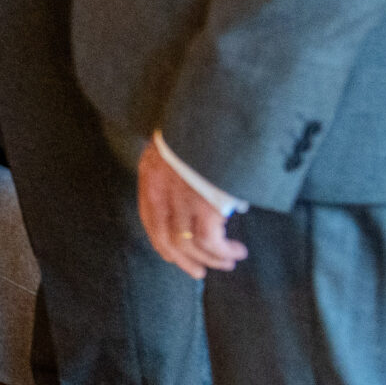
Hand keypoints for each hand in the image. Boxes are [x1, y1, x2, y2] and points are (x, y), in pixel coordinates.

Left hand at [138, 140, 247, 279]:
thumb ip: (181, 168)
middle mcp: (160, 192)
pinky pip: (210, 242)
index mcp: (151, 174)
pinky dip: (223, 252)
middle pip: (165, 239)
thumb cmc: (199, 126)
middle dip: (184, 259)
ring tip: (228, 262)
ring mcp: (181, 201)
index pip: (149, 218)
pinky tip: (236, 251)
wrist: (213, 112)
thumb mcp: (179, 145)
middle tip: (199, 272)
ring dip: (210, 259)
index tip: (173, 255)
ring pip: (189, 245)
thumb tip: (201, 188)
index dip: (162, 241)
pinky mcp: (204, 207)